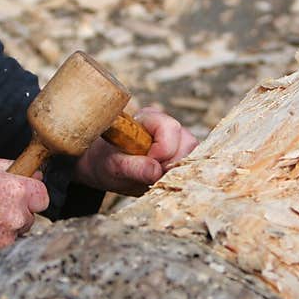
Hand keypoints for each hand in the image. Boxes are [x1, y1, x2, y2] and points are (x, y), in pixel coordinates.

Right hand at [0, 157, 48, 265]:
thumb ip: (12, 167)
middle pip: (29, 217)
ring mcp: (7, 238)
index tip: (22, 197)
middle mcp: (17, 216)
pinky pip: (1, 249)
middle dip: (16, 214)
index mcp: (18, 191)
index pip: (43, 197)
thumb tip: (35, 172)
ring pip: (15, 234)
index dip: (32, 197)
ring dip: (4, 230)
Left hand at [74, 106, 197, 195]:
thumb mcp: (112, 166)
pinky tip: (163, 180)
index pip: (170, 129)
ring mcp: (178, 141)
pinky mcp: (182, 155)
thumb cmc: (106, 162)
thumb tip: (155, 171)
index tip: (146, 166)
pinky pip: (192, 166)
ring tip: (154, 178)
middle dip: (171, 164)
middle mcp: (167, 126)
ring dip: (176, 171)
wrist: (105, 170)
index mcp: (148, 118)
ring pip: (193, 155)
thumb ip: (133, 167)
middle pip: (188, 142)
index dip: (162, 152)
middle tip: (151, 175)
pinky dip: (180, 176)